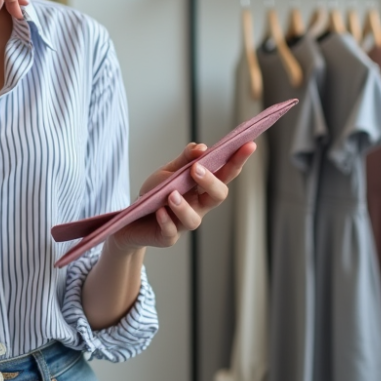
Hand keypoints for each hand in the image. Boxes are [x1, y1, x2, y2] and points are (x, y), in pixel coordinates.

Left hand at [108, 141, 256, 252]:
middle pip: (217, 196)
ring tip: (171, 195)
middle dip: (211, 182)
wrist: (132, 218)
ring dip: (184, 206)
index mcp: (202, 188)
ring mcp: (183, 223)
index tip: (249, 144)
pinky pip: (170, 232)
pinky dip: (166, 221)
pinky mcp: (168, 236)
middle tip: (196, 169)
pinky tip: (160, 211)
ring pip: (194, 220)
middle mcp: (198, 206)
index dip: (238, 160)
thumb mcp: (169, 171)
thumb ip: (185, 159)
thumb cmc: (155, 193)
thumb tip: (202, 148)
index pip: (225, 173)